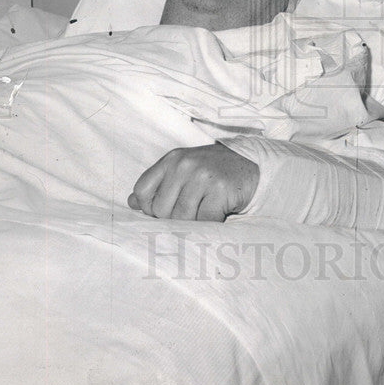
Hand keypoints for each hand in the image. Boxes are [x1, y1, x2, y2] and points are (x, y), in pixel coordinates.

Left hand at [127, 143, 258, 220]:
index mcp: (171, 160)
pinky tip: (217, 214)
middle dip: (173, 219)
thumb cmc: (213, 171)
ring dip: (193, 223)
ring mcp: (202, 176)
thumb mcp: (183, 170)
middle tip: (192, 211)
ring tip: (205, 212)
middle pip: (161, 210)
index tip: (165, 210)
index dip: (149, 208)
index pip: (141, 191)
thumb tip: (131, 203)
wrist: (251, 165)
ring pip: (181, 218)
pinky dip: (209, 224)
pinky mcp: (219, 189)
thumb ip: (158, 185)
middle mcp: (184, 165)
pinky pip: (204, 221)